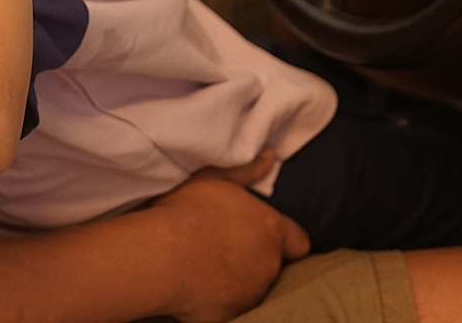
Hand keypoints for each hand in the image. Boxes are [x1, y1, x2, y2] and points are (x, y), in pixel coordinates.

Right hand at [148, 152, 309, 322]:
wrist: (162, 255)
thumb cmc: (188, 211)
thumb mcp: (216, 179)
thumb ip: (248, 170)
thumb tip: (271, 155)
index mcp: (271, 230)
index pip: (299, 242)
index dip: (285, 240)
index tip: (264, 236)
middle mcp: (269, 265)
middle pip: (273, 265)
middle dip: (254, 257)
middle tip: (224, 246)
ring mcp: (251, 294)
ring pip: (252, 288)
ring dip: (238, 279)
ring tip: (206, 265)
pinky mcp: (231, 316)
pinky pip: (230, 308)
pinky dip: (218, 300)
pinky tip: (196, 286)